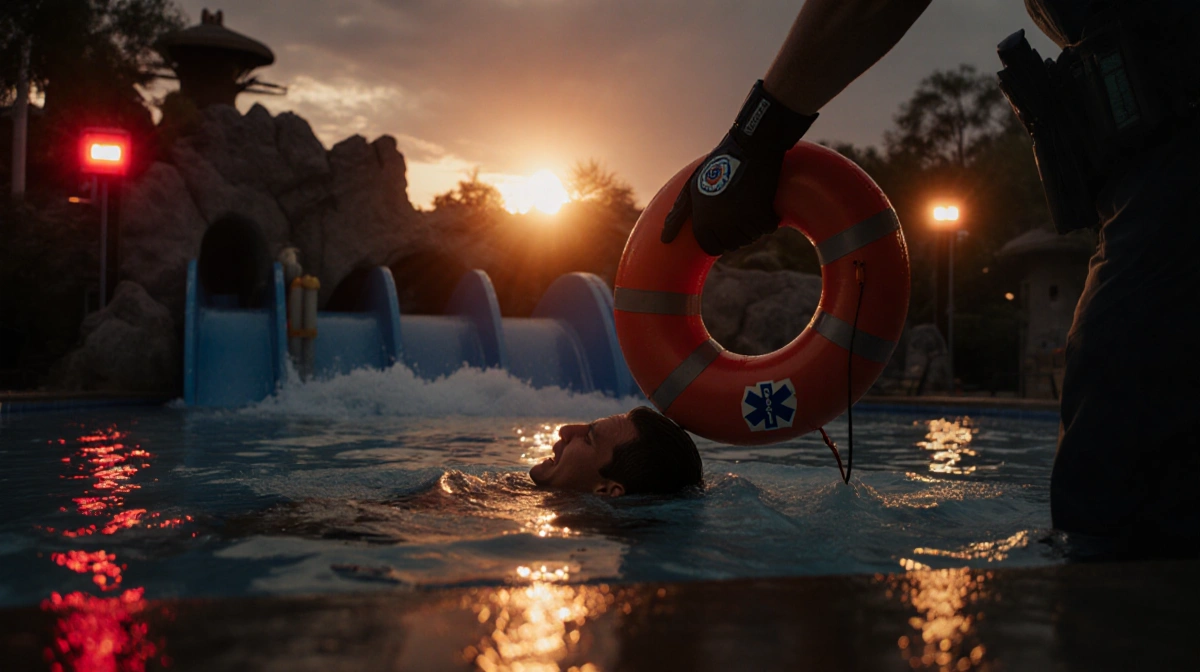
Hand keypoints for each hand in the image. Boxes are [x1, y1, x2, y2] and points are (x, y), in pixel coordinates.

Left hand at [661, 80, 816, 256]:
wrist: (752, 147)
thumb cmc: (718, 166)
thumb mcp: (692, 187)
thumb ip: (678, 214)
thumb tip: (664, 239)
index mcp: (703, 220)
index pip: (711, 246)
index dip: (718, 237)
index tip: (723, 223)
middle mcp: (722, 224)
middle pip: (731, 245)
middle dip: (735, 232)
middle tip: (738, 209)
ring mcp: (743, 220)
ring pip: (750, 238)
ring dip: (752, 226)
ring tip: (749, 202)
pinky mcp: (764, 213)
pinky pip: (768, 228)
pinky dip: (768, 218)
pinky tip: (762, 200)